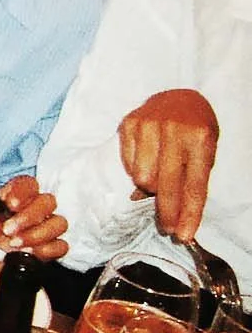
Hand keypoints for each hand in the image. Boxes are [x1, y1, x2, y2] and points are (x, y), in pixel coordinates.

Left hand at [0, 173, 68, 261]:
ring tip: (14, 244)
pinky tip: (28, 253)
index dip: (22, 192)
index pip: (29, 183)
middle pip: (48, 202)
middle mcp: (37, 207)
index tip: (10, 205)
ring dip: (37, 235)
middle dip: (28, 217)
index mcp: (18, 193)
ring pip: (59, 223)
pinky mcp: (53, 246)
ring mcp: (47, 226)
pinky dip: (46, 250)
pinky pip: (61, 246)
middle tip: (8, 230)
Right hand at [118, 88, 219, 243]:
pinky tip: (148, 161)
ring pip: (142, 177)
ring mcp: (149, 125)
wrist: (179, 97)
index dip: (188, 213)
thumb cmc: (196, 131)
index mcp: (200, 138)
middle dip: (167, 211)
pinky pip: (128, 164)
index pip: (194, 184)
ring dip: (150, 186)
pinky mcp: (129, 123)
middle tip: (168, 228)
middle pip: (165, 184)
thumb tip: (171, 216)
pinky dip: (137, 170)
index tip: (183, 235)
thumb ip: (189, 182)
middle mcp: (174, 130)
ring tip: (159, 177)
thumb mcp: (204, 153)